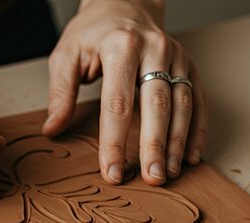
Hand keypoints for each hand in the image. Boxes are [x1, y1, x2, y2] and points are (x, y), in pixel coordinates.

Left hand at [43, 0, 208, 185]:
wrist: (125, 2)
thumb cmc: (93, 32)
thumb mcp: (67, 55)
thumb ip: (60, 92)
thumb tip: (52, 129)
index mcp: (121, 47)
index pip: (117, 103)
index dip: (115, 141)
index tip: (112, 172)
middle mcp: (154, 50)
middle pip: (157, 105)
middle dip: (154, 146)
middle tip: (152, 179)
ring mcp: (176, 57)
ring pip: (182, 105)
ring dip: (177, 143)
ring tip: (170, 173)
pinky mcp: (189, 65)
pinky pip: (197, 100)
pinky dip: (196, 130)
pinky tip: (190, 156)